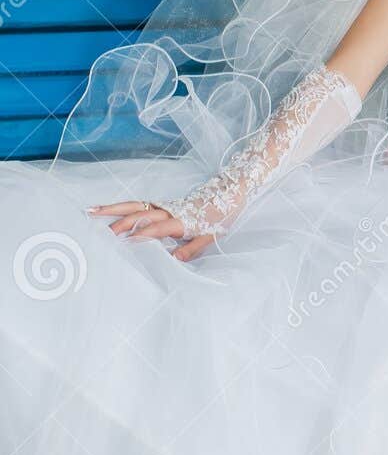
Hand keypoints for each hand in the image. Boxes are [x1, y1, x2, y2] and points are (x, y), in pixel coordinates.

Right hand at [86, 201, 216, 261]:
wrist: (229, 194)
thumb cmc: (220, 216)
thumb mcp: (211, 236)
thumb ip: (193, 247)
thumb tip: (176, 259)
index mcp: (181, 220)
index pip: (158, 228)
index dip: (144, 234)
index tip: (128, 243)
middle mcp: (169, 210)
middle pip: (141, 215)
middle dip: (123, 224)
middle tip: (105, 235)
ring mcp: (163, 206)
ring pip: (134, 206)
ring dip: (113, 209)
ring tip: (91, 212)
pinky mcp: (160, 204)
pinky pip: (137, 204)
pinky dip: (120, 207)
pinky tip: (105, 210)